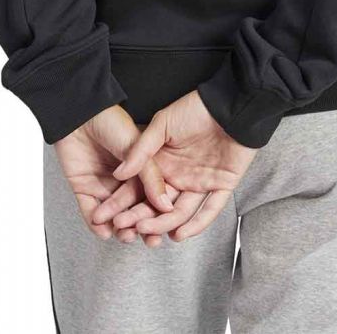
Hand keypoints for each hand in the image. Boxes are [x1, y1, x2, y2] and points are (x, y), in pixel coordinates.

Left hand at [53, 104, 172, 246]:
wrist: (79, 114)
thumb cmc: (110, 122)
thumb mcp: (137, 147)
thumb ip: (151, 177)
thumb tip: (165, 206)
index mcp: (141, 168)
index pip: (151, 197)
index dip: (157, 215)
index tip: (163, 230)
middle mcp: (124, 180)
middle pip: (134, 210)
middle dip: (141, 227)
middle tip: (146, 238)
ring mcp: (104, 185)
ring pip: (114, 215)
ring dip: (120, 228)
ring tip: (124, 234)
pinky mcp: (84, 189)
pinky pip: (91, 212)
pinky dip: (96, 225)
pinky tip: (104, 231)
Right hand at [96, 91, 256, 241]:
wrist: (230, 102)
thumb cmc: (196, 107)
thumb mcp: (163, 124)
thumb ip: (142, 149)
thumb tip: (119, 173)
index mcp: (164, 162)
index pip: (141, 188)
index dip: (124, 202)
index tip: (106, 215)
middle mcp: (180, 175)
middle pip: (158, 204)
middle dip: (140, 217)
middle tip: (124, 228)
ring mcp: (200, 182)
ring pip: (181, 210)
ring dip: (164, 224)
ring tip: (149, 232)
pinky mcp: (222, 185)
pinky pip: (210, 209)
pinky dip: (197, 223)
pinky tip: (180, 234)